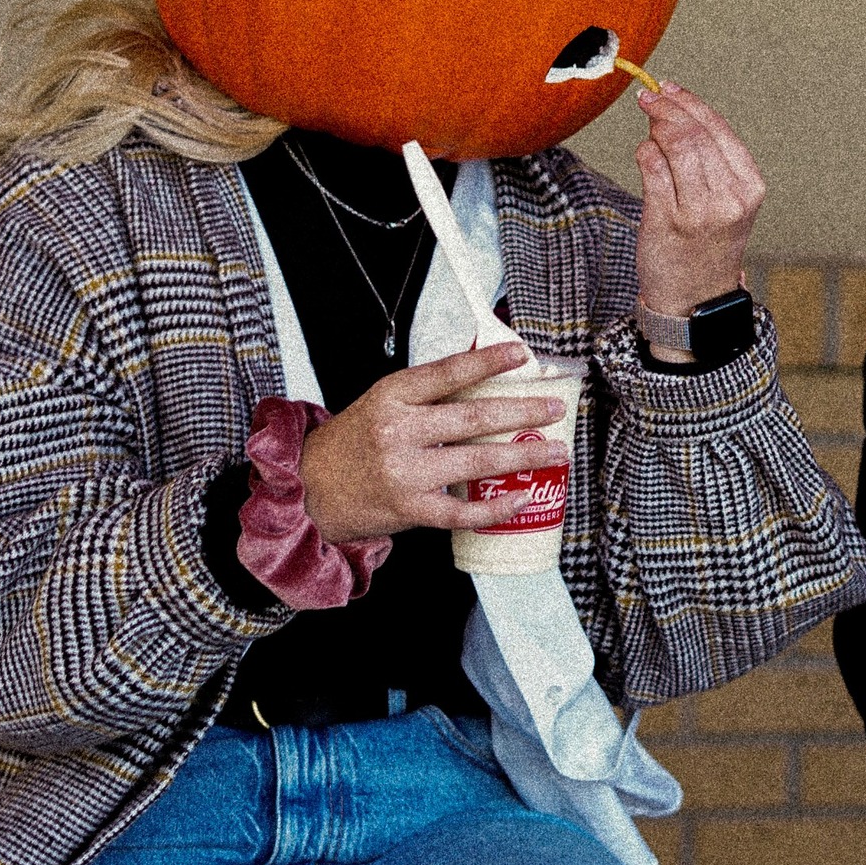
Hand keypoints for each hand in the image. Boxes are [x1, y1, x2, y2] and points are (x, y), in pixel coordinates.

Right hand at [300, 344, 566, 542]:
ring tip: (556, 451)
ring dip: (524, 457)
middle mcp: (398, 431)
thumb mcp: (381, 402)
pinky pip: (462, 510)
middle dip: (522, 413)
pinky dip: (496, 506)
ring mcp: (404, 472)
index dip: (487, 362)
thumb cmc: (354, 442)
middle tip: (555, 408)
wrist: (309, 488)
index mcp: (392, 396)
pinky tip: (521, 497)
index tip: (522, 354)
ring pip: (477, 462)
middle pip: (473, 418)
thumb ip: (426, 394)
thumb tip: (486, 379)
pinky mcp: (409, 509)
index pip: (447, 373)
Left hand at [632, 81, 764, 318]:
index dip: (689, 102)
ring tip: (648, 128)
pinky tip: (644, 154)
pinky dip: (644, 152)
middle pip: (693, 133)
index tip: (668, 88)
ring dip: (654, 128)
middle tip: (648, 98)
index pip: (718, 128)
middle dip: (666, 108)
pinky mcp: (667, 221)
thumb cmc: (708, 246)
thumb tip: (676, 110)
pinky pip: (651, 168)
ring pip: (673, 145)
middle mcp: (729, 198)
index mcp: (749, 187)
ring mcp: (698, 211)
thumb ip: (711, 161)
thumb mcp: (727, 202)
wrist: (695, 299)